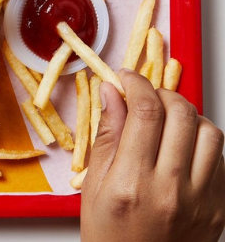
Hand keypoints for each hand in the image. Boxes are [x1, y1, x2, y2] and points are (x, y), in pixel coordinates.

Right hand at [81, 69, 224, 241]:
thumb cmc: (110, 235)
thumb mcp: (93, 186)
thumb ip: (107, 135)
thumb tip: (111, 92)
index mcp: (131, 184)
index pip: (145, 112)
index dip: (137, 84)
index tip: (126, 78)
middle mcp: (170, 190)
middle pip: (181, 114)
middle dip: (162, 94)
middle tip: (146, 97)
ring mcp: (202, 200)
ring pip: (209, 132)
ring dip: (188, 117)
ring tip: (168, 122)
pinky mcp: (220, 207)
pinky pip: (222, 160)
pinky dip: (202, 144)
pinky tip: (182, 150)